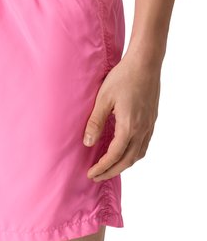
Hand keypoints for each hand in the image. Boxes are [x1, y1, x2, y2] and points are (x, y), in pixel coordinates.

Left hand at [83, 53, 160, 182]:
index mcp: (129, 126)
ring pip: (138, 154)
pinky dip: (133, 154)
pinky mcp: (152, 120)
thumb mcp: (103, 99)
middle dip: (111, 171)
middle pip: (127, 160)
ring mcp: (149, 125)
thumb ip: (95, 122)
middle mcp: (142, 129)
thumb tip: (88, 143)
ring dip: (124, 165)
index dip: (102, 167)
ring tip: (110, 168)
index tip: (91, 174)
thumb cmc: (123, 77)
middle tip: (97, 176)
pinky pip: (144, 145)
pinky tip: (125, 152)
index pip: (114, 156)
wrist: (145, 63)